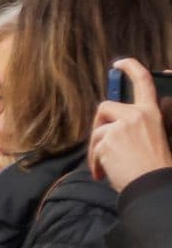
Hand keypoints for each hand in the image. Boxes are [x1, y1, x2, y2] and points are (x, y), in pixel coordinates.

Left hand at [89, 58, 171, 191]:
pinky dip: (94, 163)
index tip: (120, 63)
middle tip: (99, 144)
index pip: (142, 82)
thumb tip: (115, 123)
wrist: (152, 184)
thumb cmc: (155, 166)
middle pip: (104, 107)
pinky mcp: (107, 140)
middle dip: (99, 125)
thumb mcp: (155, 136)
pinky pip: (93, 149)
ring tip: (104, 167)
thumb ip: (138, 125)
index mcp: (151, 112)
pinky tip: (102, 173)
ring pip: (97, 132)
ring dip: (96, 150)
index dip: (131, 68)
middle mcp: (136, 114)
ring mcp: (120, 127)